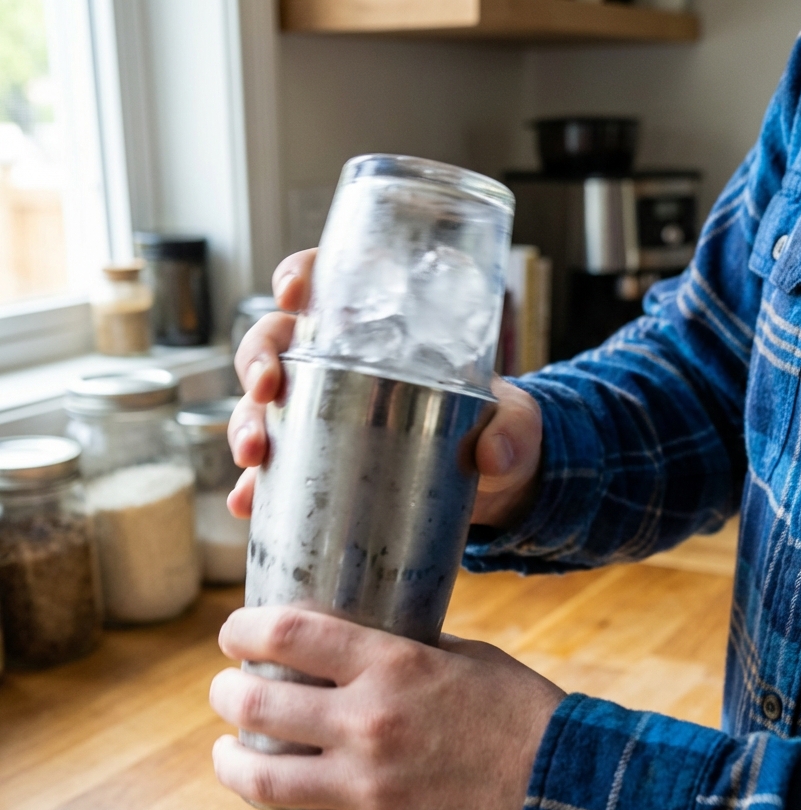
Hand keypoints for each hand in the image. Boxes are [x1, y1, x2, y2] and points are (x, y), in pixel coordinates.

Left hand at [209, 606, 563, 809]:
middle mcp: (368, 725)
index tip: (233, 635)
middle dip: (224, 694)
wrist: (572, 796)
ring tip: (229, 757)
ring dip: (230, 765)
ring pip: (259, 781)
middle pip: (251, 706)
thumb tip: (354, 647)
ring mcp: (369, 791)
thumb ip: (404, 652)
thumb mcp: (467, 658)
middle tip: (226, 693)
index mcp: (391, 666)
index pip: (283, 633)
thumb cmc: (525, 717)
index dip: (241, 630)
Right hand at [227, 250, 542, 530]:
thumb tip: (492, 456)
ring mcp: (319, 414)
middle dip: (258, 360)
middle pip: (276, 340)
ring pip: (261, 404)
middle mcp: (337, 363)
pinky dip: (254, 486)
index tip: (294, 292)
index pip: (329, 280)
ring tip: (254, 458)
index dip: (300, 275)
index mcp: (381, 327)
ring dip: (246, 424)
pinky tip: (247, 504)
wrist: (489, 485)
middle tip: (268, 391)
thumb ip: (513, 430)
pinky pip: (274, 469)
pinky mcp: (316, 462)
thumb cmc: (496, 427)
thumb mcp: (515, 421)